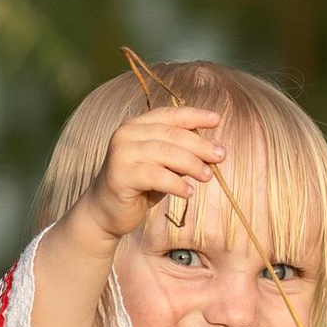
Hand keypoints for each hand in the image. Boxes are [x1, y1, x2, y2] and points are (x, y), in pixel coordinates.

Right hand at [79, 105, 226, 245]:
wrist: (106, 211)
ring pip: (165, 153)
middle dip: (200, 144)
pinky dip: (176, 184)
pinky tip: (189, 193)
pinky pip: (156, 176)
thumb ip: (179, 152)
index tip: (217, 119)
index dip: (195, 116)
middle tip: (221, 156)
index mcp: (136, 125)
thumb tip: (212, 149)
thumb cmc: (139, 185)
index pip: (170, 115)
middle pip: (171, 134)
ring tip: (208, 176)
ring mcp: (121, 153)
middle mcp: (126, 133)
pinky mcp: (121, 175)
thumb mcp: (162, 164)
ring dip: (192, 164)